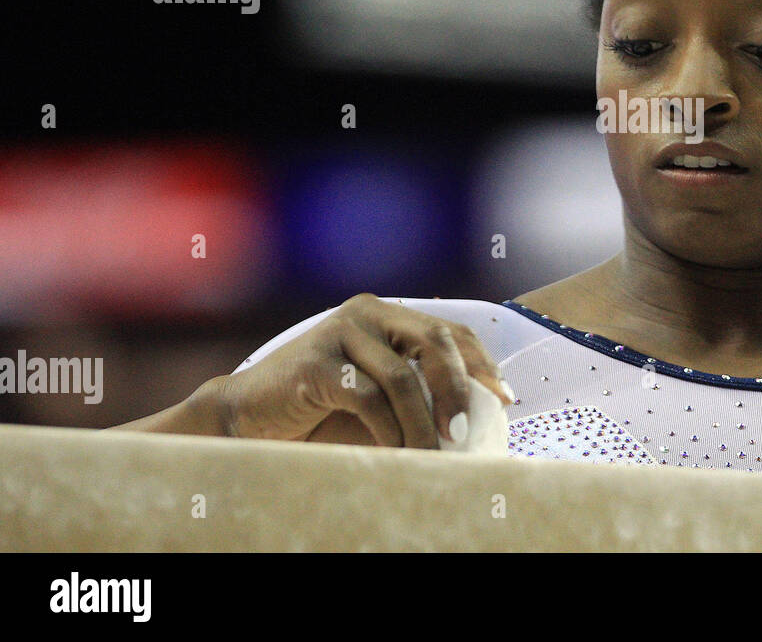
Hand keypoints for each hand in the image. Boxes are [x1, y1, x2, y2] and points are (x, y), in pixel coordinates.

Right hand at [213, 294, 512, 447]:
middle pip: (434, 342)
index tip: (506, 397)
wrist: (248, 416)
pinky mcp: (315, 363)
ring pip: (403, 378)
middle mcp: (366, 313)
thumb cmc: (322, 410)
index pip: (449, 331)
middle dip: (460, 388)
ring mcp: (339, 333)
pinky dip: (388, 430)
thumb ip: (418, 388)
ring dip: (422, 424)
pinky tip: (393, 452)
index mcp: (387, 314)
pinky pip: (368, 398)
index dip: (482, 363)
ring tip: (432, 455)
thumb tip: (481, 413)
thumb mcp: (379, 393)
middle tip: (464, 432)